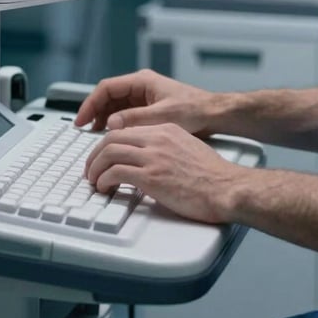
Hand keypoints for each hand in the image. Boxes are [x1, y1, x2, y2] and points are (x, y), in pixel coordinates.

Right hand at [74, 69, 220, 135]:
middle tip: (82, 129)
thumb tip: (111, 124)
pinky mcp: (148, 107)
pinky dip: (115, 122)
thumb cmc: (194, 110)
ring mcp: (144, 96)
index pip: (106, 87)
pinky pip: (124, 113)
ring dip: (103, 118)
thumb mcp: (162, 117)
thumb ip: (135, 119)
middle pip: (108, 95)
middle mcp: (141, 86)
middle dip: (94, 111)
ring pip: (115, 105)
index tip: (81, 120)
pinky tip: (112, 135)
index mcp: (143, 81)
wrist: (213, 114)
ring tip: (94, 135)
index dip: (90, 103)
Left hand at [83, 123, 241, 223]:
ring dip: (95, 168)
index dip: (109, 143)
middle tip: (91, 169)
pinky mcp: (152, 176)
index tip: (104, 156)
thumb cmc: (212, 176)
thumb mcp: (188, 149)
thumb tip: (151, 160)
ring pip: (110, 153)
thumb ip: (167, 148)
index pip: (127, 129)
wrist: (226, 187)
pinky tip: (105, 188)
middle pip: (113, 137)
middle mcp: (158, 138)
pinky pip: (116, 173)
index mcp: (166, 130)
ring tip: (94, 180)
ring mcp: (154, 156)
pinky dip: (104, 180)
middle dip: (96, 154)